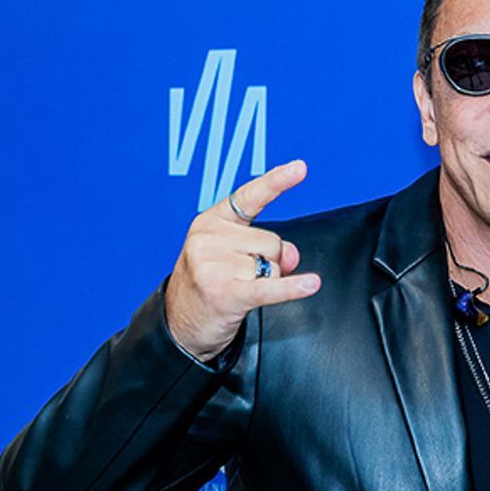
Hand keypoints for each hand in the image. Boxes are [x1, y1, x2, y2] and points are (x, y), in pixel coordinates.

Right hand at [164, 160, 321, 361]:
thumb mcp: (233, 255)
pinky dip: (292, 288)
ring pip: (274, 267)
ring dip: (267, 282)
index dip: (276, 182)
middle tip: (244, 276)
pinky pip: (269, 288)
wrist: (179, 323)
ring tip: (240, 289)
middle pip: (272, 241)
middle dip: (270, 261)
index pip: (249, 197)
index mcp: (211, 221)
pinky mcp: (224, 294)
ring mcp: (213, 266)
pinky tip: (311, 284)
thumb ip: (266, 246)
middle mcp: (208, 239)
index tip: (300, 167)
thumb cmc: (209, 283)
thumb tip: (292, 255)